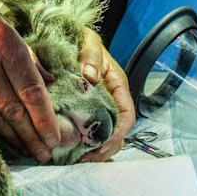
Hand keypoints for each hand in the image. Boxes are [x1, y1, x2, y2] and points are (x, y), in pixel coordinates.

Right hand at [0, 0, 60, 162]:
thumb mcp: (2, 21)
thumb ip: (26, 53)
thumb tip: (48, 79)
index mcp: (6, 41)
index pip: (31, 87)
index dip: (45, 116)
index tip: (56, 135)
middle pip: (16, 107)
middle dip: (34, 134)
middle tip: (47, 153)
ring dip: (16, 137)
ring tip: (31, 152)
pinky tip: (5, 138)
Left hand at [76, 28, 134, 161]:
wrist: (70, 35)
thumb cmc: (83, 38)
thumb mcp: (89, 41)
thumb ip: (91, 55)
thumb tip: (91, 76)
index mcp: (117, 84)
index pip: (126, 115)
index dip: (117, 133)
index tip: (101, 145)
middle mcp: (111, 98)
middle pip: (117, 132)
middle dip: (104, 149)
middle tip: (84, 159)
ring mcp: (99, 105)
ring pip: (104, 135)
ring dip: (94, 150)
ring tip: (76, 159)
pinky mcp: (85, 109)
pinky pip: (89, 130)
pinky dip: (83, 142)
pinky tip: (70, 149)